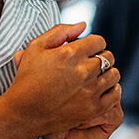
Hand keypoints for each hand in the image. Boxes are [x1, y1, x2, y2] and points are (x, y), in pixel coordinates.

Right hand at [4, 22, 120, 138]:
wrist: (23, 113)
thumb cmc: (27, 79)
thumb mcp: (36, 47)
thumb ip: (61, 31)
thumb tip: (83, 25)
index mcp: (70, 53)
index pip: (99, 41)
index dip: (92, 45)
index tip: (85, 52)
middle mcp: (83, 71)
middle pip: (108, 57)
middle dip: (99, 58)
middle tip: (88, 65)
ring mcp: (90, 91)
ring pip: (114, 74)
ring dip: (106, 74)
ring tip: (94, 78)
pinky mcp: (93, 108)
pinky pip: (115, 95)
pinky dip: (111, 90)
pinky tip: (100, 90)